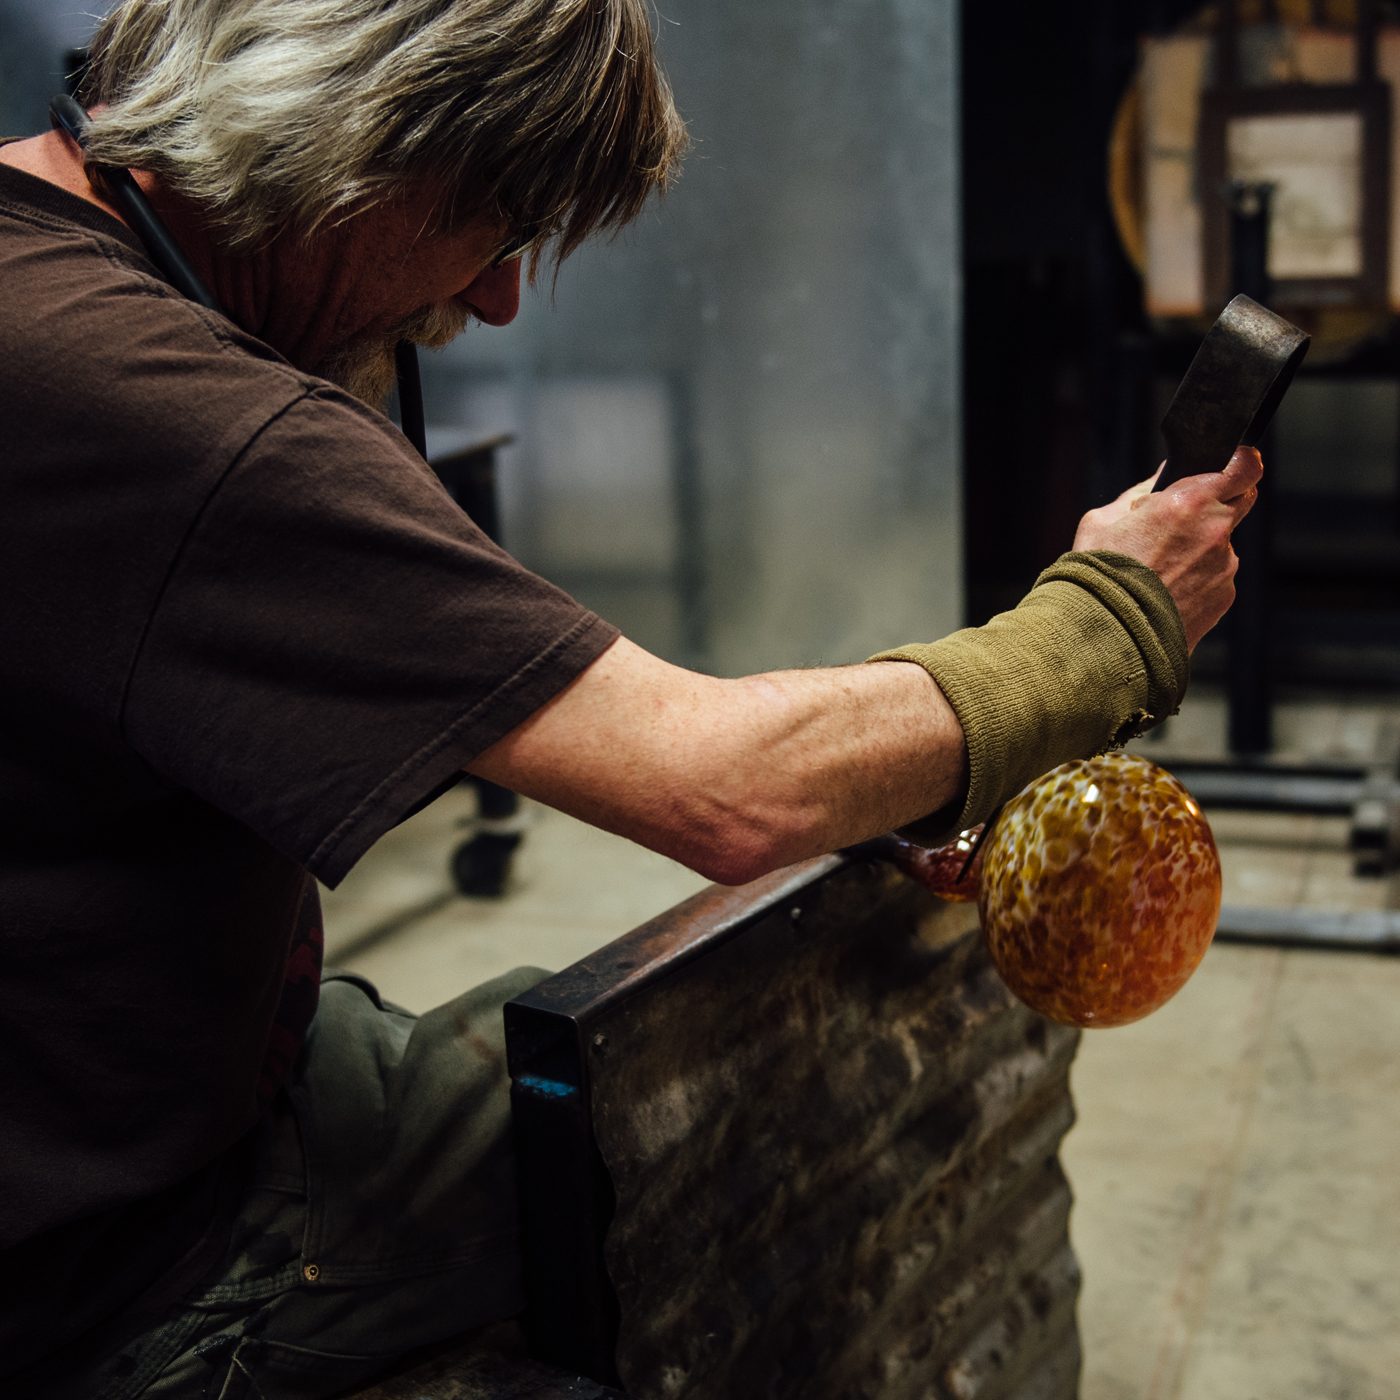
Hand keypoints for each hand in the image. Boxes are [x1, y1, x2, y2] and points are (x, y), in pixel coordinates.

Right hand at [1072, 447, 1262, 650]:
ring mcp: (1224, 566)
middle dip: (1220, 501)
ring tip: (1159, 570)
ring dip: (1200, 549)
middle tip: (1186, 517)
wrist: (1109, 636)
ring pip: (1222, 544)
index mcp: (1190, 502)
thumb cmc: (1099, 576)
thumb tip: (1157, 485)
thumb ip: (1137, 495)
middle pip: (1242, 500)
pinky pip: (1216, 577)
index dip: (1242, 461)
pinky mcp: (1224, 596)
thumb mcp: (1101, 521)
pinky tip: (1165, 592)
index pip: (1244, 466)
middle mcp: (1216, 531)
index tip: (1233, 463)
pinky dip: (1197, 580)